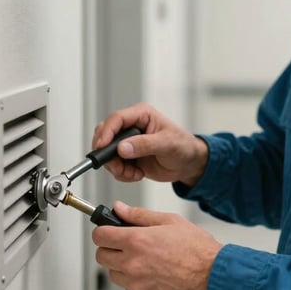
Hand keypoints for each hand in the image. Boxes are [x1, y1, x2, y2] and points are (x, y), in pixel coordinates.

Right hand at [92, 103, 207, 186]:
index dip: (106, 132)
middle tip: (119, 167)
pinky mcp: (127, 156)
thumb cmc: (183, 147)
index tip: (101, 147)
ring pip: (107, 153)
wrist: (188, 165)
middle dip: (108, 154)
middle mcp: (131, 126)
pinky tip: (137, 174)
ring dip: (116, 167)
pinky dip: (122, 173)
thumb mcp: (167, 144)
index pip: (116, 119)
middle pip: (105, 135)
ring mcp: (128, 142)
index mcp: (141, 115)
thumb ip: (144, 145)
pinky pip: (114, 165)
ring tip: (134, 173)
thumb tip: (122, 148)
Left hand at [92, 202, 222, 289]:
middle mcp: (132, 264)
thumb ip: (139, 215)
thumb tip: (120, 209)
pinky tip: (154, 275)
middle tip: (127, 245)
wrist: (213, 277)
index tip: (108, 231)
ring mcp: (136, 286)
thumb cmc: (197, 249)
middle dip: (111, 248)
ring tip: (146, 261)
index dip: (103, 231)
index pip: (100, 236)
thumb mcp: (170, 221)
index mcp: (136, 241)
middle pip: (102, 256)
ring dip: (123, 267)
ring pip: (114, 274)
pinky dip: (136, 283)